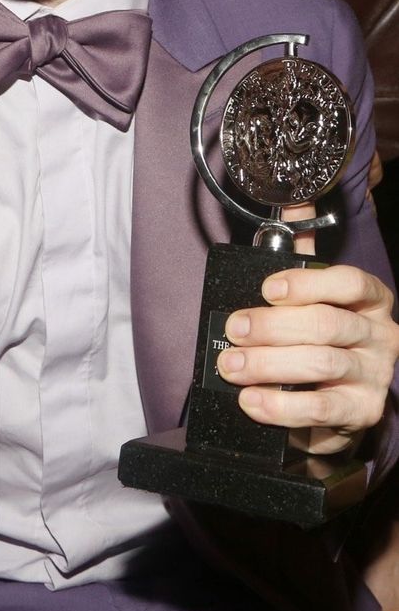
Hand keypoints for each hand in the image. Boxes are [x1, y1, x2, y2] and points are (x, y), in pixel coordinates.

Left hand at [217, 227, 398, 454]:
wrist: (343, 398)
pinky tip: (251, 401)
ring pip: (321, 365)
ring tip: (231, 367)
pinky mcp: (362, 413)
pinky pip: (321, 410)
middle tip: (233, 330)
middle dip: (272, 327)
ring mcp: (373, 376)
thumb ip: (301, 247)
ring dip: (268, 365)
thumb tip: (291, 196)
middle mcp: (379, 335)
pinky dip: (280, 406)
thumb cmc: (322, 333)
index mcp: (369, 299)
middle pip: (326, 325)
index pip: (350, 282)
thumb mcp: (316, 289)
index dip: (308, 283)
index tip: (268, 289)